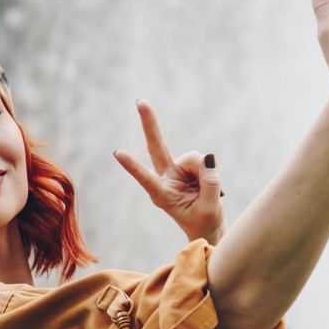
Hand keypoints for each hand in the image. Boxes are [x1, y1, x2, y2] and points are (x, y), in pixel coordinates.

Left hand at [114, 100, 225, 244]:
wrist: (208, 226)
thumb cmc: (204, 222)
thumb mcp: (209, 208)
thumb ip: (210, 184)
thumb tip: (207, 158)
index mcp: (162, 195)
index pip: (146, 178)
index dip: (133, 166)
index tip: (118, 153)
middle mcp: (166, 179)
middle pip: (157, 147)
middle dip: (150, 124)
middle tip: (140, 102)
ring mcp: (176, 171)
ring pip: (193, 158)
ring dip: (205, 172)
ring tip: (208, 191)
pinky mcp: (187, 167)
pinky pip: (202, 160)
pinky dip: (209, 170)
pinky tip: (207, 182)